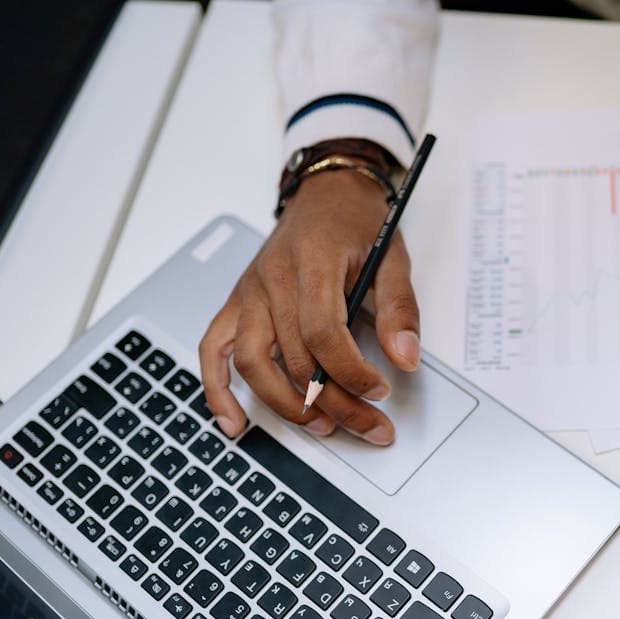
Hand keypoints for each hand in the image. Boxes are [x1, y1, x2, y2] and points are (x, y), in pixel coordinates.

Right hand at [200, 168, 420, 444]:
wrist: (326, 190)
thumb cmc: (357, 221)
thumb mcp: (392, 258)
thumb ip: (399, 309)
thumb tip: (405, 358)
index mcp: (313, 261)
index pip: (322, 331)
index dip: (350, 371)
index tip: (379, 391)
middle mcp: (272, 278)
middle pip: (294, 357)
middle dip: (334, 402)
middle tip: (368, 425)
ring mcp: (249, 292)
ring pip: (253, 362)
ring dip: (286, 405)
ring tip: (321, 427)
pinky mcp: (237, 302)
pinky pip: (214, 349)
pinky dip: (217, 389)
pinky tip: (234, 422)